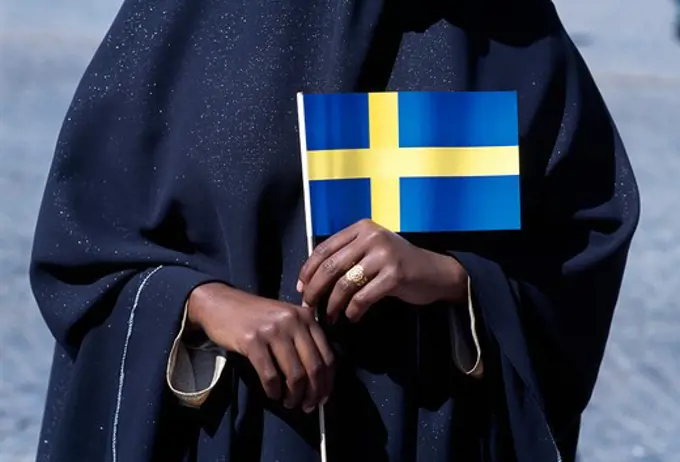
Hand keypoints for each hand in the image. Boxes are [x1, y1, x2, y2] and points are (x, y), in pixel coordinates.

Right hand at [187, 283, 333, 412]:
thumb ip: (304, 338)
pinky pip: (270, 375)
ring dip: (294, 396)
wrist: (220, 303)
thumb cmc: (256, 315)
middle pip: (314, 367)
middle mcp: (293, 321)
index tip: (323, 398)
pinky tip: (273, 394)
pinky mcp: (252, 341)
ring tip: (289, 403)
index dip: (328, 382)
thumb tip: (320, 379)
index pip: (328, 355)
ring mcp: (273, 330)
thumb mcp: (286, 318)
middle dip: (313, 393)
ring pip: (294, 374)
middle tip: (307, 407)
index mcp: (306, 317)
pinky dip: (274, 390)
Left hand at [298, 219, 467, 322]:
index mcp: (362, 228)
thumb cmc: (398, 263)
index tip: (301, 288)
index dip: (308, 270)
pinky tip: (352, 316)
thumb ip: (347, 256)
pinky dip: (353, 311)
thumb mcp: (372, 250)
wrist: (436, 272)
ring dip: (332, 305)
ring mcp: (384, 255)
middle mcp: (372, 237)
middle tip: (309, 306)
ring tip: (329, 317)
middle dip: (315, 290)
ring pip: (344, 284)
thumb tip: (310, 279)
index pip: (324, 248)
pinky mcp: (394, 275)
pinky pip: (363, 298)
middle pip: (330, 266)